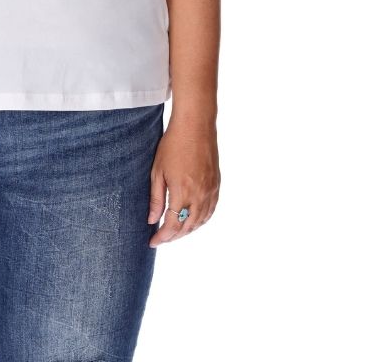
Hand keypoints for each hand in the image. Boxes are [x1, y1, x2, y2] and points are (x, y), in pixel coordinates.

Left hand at [147, 113, 219, 247]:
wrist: (195, 126)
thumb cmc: (172, 145)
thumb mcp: (157, 171)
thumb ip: (156, 198)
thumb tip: (152, 220)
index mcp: (182, 192)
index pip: (173, 225)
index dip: (162, 237)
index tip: (152, 242)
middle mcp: (199, 195)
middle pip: (187, 227)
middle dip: (174, 236)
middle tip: (161, 238)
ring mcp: (210, 191)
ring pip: (200, 221)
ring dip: (187, 230)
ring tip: (174, 232)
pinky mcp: (216, 185)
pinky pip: (210, 211)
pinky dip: (200, 220)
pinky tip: (192, 220)